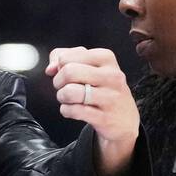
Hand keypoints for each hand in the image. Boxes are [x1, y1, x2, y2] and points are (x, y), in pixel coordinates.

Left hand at [45, 47, 139, 175]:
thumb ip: (65, 58)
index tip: (65, 74)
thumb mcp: (89, 66)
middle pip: (69, 72)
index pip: (67, 57)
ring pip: (70, 91)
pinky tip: (72, 110)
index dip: (59, 67)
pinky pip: (75, 111)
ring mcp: (110, 97)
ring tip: (67, 99)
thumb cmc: (102, 88)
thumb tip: (50, 68)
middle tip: (63, 87)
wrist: (124, 119)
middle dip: (58, 82)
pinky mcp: (105, 117)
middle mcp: (111, 76)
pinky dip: (66, 110)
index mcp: (106, 58)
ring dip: (62, 97)